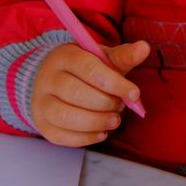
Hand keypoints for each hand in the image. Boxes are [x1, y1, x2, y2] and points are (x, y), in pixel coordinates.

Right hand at [31, 40, 148, 146]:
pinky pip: (61, 136)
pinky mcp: (42, 124)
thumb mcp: (104, 57)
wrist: (55, 79)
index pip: (90, 69)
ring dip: (96, 122)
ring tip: (114, 120)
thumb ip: (124, 56)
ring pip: (66, 116)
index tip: (134, 94)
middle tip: (121, 106)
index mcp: (65, 56)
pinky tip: (101, 132)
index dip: (115, 83)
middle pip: (77, 93)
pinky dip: (85, 138)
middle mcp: (48, 78)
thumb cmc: (86, 68)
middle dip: (106, 103)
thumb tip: (144, 48)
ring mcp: (41, 102)